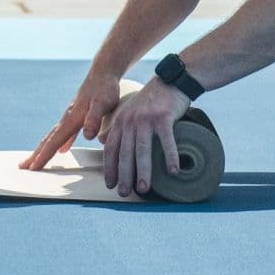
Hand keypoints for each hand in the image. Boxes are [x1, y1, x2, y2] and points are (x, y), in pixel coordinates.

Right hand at [19, 70, 126, 171]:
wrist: (103, 72)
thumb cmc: (105, 88)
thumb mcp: (104, 103)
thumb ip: (95, 118)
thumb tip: (87, 136)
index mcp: (72, 119)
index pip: (54, 141)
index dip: (44, 155)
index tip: (33, 167)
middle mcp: (67, 119)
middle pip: (48, 140)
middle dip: (36, 154)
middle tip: (22, 167)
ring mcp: (70, 117)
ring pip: (53, 137)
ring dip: (42, 149)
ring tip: (34, 161)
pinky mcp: (76, 116)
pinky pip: (63, 134)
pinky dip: (58, 143)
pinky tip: (60, 150)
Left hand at [100, 79, 190, 196]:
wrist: (170, 81)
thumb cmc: (149, 100)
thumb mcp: (128, 111)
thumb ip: (115, 127)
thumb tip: (101, 142)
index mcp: (120, 121)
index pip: (111, 148)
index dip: (110, 168)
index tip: (110, 184)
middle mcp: (130, 120)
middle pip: (125, 152)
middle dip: (124, 175)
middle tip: (124, 192)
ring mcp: (146, 118)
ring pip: (143, 150)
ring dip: (143, 171)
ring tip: (143, 188)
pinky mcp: (164, 117)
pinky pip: (167, 140)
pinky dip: (170, 156)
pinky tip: (173, 170)